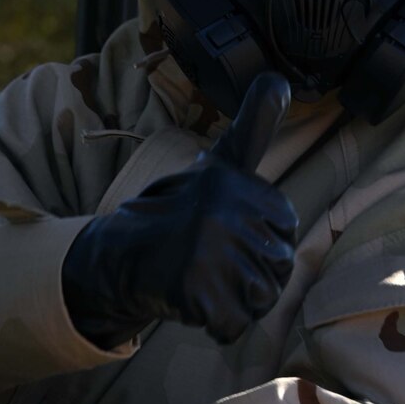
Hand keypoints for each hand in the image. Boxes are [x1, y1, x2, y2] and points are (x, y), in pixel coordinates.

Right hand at [62, 72, 297, 348]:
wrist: (120, 257)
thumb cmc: (179, 212)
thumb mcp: (220, 162)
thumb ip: (255, 125)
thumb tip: (280, 78)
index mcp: (233, 181)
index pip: (284, 229)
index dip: (258, 238)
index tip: (221, 226)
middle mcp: (224, 211)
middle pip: (277, 268)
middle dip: (248, 273)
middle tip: (208, 256)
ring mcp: (209, 251)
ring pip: (261, 298)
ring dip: (235, 299)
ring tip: (202, 277)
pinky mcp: (197, 290)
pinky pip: (234, 325)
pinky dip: (217, 325)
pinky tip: (192, 302)